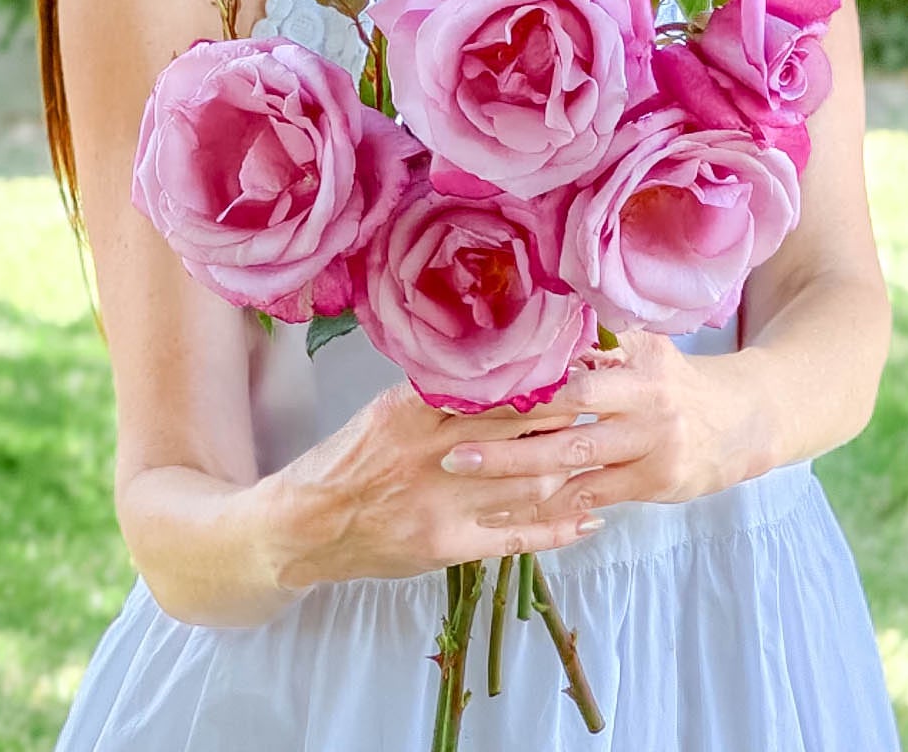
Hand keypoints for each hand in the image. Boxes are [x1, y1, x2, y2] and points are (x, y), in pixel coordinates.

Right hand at [270, 373, 615, 589]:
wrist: (304, 526)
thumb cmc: (346, 461)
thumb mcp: (382, 412)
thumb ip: (434, 397)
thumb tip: (494, 373)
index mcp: (411, 410)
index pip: (489, 388)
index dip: (537, 378)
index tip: (574, 362)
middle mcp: (430, 453)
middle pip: (516, 430)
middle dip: (565, 414)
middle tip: (603, 398)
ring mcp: (442, 503)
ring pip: (525, 481)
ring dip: (569, 465)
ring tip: (602, 448)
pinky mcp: (447, 545)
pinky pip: (514, 537)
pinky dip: (556, 528)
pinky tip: (588, 517)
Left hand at [437, 331, 777, 528]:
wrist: (742, 422)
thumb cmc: (675, 379)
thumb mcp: (645, 348)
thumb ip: (598, 344)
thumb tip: (533, 327)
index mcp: (638, 357)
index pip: (573, 364)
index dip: (523, 378)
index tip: (471, 386)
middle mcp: (646, 399)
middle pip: (567, 412)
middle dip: (507, 431)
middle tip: (453, 447)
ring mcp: (652, 444)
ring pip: (574, 461)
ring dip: (517, 473)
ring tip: (468, 480)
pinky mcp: (655, 483)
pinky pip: (592, 496)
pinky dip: (552, 504)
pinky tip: (513, 511)